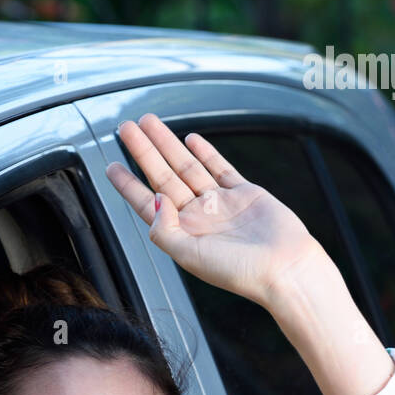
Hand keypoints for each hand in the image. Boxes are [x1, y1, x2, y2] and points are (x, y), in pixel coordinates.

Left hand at [105, 114, 323, 308]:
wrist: (284, 268)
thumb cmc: (240, 271)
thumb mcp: (190, 256)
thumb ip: (166, 230)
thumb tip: (155, 199)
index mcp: (183, 234)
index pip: (147, 204)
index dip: (127, 184)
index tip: (111, 166)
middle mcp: (198, 217)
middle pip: (163, 176)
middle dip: (143, 152)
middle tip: (126, 128)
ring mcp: (221, 203)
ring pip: (187, 166)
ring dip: (168, 144)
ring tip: (149, 123)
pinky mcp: (244, 193)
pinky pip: (219, 168)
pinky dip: (205, 152)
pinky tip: (189, 138)